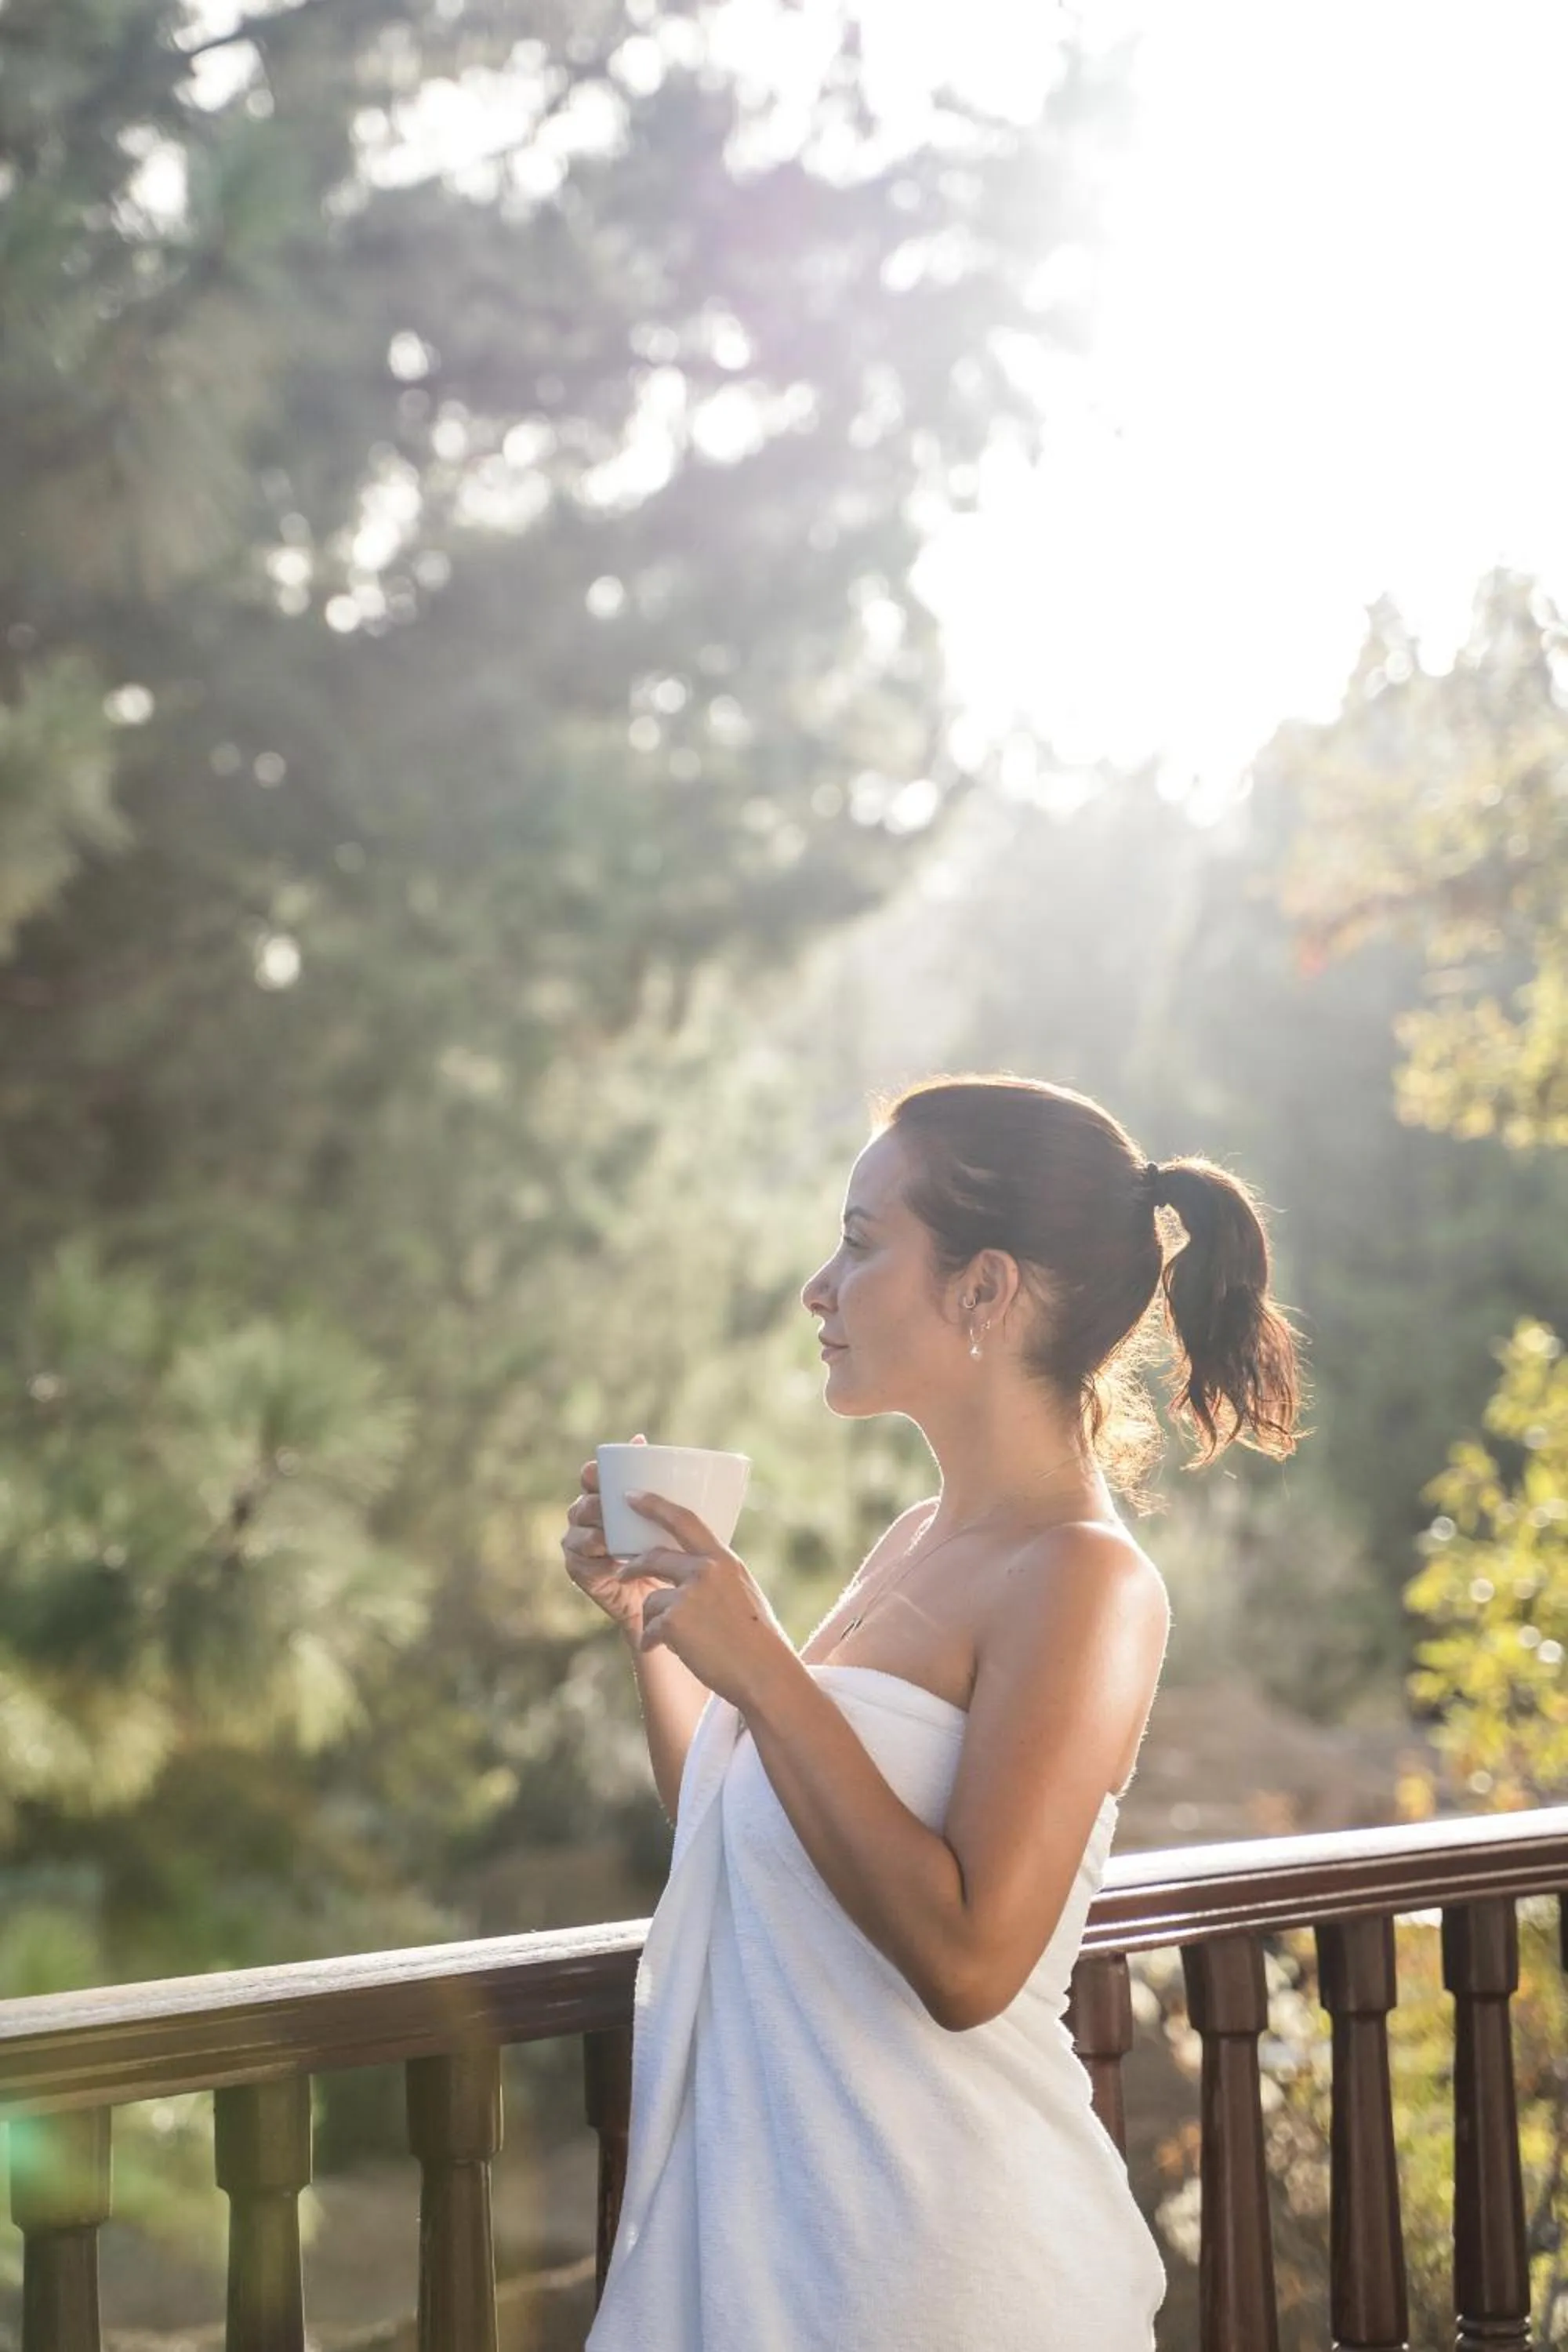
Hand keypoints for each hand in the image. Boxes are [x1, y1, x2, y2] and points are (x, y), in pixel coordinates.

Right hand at [560, 1437, 669, 1643]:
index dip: (593, 1473)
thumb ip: (654, 1481)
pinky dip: (595, 1557)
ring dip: (596, 1532)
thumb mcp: (669, 1514)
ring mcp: (579, 1543)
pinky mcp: (579, 1569)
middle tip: (615, 1509)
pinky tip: (611, 1558)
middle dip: (595, 1504)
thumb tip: (639, 1439)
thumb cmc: (670, 1549)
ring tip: (613, 1538)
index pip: (591, 1476)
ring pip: (578, 1530)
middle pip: (583, 1502)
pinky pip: (580, 1558)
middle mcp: (587, 1516)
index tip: (604, 1473)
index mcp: (605, 1495)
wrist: (668, 1598)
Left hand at [615, 1490, 794, 1711]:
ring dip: (655, 1620)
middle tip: (622, 1571)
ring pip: (651, 1599)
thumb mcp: (741, 1592)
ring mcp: (689, 1595)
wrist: (763, 1674)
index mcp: (724, 1560)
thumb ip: (716, 1575)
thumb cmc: (756, 1638)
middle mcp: (706, 1570)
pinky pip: (650, 1627)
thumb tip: (688, 1568)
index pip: (684, 1519)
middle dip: (632, 1566)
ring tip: (672, 1639)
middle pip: (654, 1557)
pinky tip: (666, 1650)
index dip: (654, 1505)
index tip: (631, 1496)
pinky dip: (653, 1641)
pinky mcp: (674, 1621)